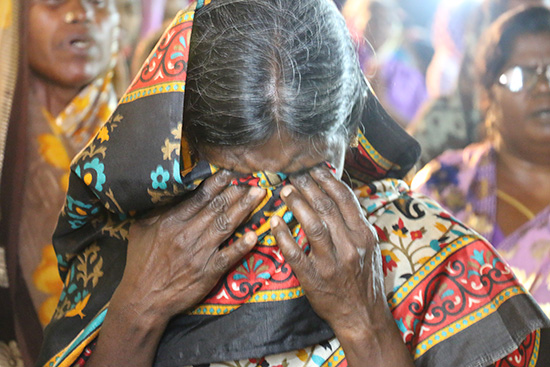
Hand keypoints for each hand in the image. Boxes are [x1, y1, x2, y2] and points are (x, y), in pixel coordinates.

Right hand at [116, 169, 266, 322]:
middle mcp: (187, 234)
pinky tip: (255, 235)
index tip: (231, 172)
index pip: (199, 197)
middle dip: (236, 192)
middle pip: (217, 208)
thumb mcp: (140, 230)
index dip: (217, 183)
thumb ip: (156, 211)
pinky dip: (241, 246)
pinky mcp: (208, 272)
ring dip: (244, 209)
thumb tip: (169, 193)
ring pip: (225, 226)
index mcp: (171, 221)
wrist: (142, 299)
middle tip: (253, 180)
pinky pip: (228, 256)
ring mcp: (199, 253)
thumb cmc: (140, 263)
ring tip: (258, 195)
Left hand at [270, 165, 387, 335]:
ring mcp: (332, 263)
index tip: (313, 168)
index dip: (327, 180)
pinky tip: (274, 223)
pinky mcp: (315, 278)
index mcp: (364, 235)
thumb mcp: (370, 248)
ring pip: (313, 226)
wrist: (363, 316)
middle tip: (293, 174)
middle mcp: (350, 246)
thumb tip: (338, 196)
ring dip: (297, 204)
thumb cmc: (365, 279)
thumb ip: (355, 223)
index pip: (345, 199)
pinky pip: (296, 254)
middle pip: (326, 207)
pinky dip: (283, 237)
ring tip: (284, 191)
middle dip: (308, 187)